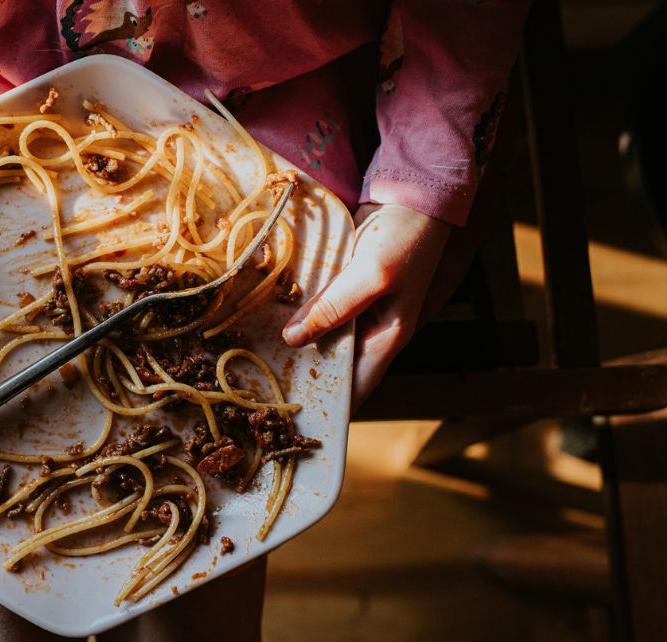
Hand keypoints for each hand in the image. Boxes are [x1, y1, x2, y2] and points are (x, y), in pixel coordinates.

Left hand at [281, 203, 450, 407]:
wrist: (412, 193)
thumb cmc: (404, 237)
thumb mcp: (370, 275)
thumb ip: (334, 308)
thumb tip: (294, 340)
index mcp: (387, 337)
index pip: (356, 387)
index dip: (330, 407)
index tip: (295, 422)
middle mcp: (371, 329)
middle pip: (333, 365)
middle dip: (303, 376)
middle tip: (261, 390)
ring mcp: (355, 307)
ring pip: (320, 336)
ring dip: (295, 344)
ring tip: (255, 359)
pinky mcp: (341, 286)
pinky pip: (316, 308)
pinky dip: (296, 313)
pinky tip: (266, 317)